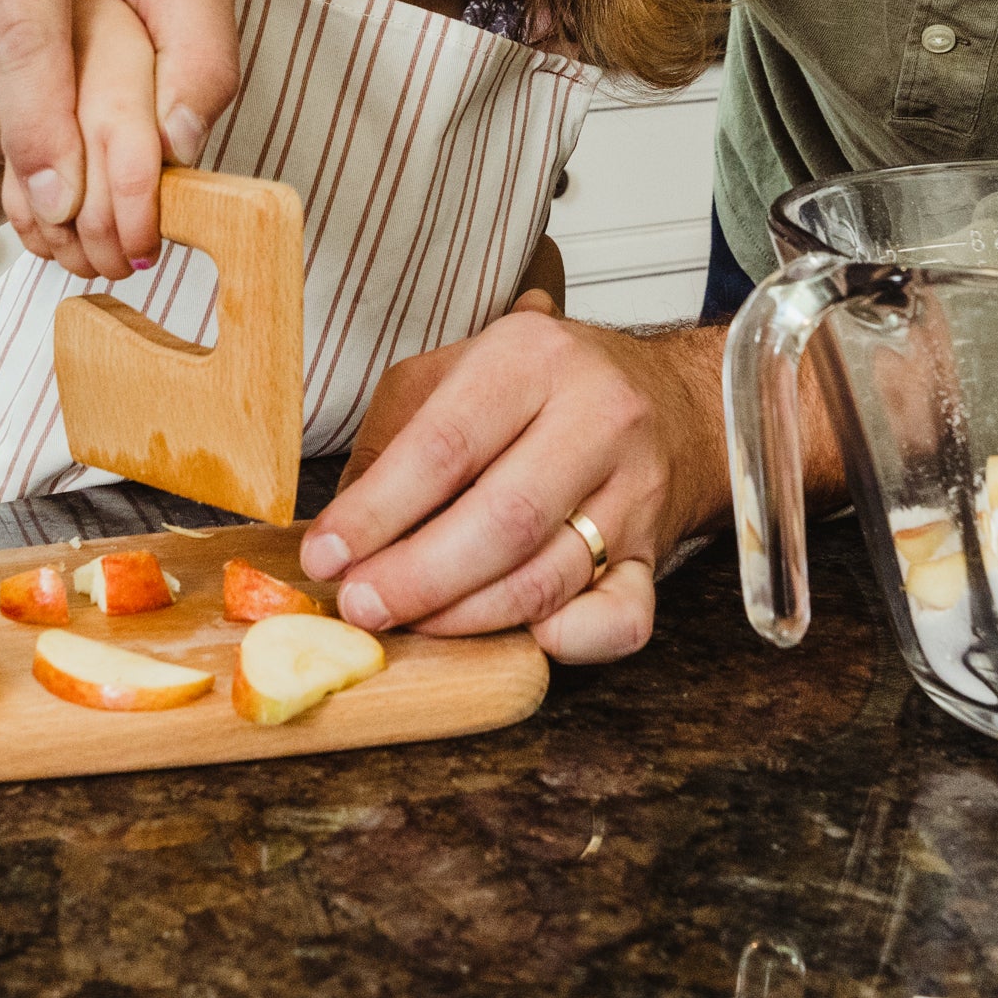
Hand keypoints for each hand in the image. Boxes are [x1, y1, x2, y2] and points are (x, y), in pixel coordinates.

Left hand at [300, 311, 730, 663]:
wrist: (671, 399)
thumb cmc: (546, 387)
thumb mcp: (458, 371)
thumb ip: (394, 437)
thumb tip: (340, 529)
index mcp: (532, 358)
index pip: (445, 444)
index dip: (376, 511)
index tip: (325, 553)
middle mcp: (595, 417)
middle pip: (502, 517)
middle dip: (417, 576)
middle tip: (361, 605)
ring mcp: (634, 488)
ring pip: (548, 576)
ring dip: (467, 617)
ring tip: (410, 623)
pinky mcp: (655, 551)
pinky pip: (623, 615)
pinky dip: (574, 640)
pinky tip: (529, 639)